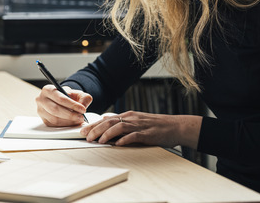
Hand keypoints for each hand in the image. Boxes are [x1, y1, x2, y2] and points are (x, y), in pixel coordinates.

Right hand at [36, 85, 92, 126]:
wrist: (62, 100)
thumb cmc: (68, 96)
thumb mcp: (78, 93)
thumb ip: (83, 98)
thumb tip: (83, 106)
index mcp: (48, 90)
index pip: (60, 98)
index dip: (72, 105)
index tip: (82, 109)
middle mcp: (41, 100)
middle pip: (55, 109)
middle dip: (70, 115)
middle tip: (81, 117)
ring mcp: (40, 111)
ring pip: (54, 119)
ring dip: (68, 121)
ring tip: (78, 120)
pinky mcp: (43, 120)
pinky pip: (54, 125)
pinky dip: (65, 125)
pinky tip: (72, 122)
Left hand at [81, 111, 201, 148]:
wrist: (176, 126)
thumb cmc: (157, 125)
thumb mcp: (138, 121)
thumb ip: (123, 122)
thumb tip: (107, 122)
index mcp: (129, 115)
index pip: (107, 118)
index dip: (94, 124)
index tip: (83, 131)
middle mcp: (133, 118)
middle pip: (110, 121)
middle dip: (95, 129)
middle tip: (85, 136)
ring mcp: (140, 125)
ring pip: (119, 126)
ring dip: (106, 134)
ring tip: (97, 141)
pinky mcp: (148, 133)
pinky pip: (134, 135)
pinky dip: (125, 139)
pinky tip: (118, 144)